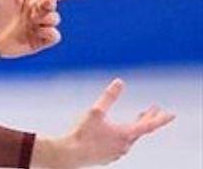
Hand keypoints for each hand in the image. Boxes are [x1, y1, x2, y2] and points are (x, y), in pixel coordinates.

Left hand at [0, 0, 84, 57]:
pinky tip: (38, 30)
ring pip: (55, 19)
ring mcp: (38, 26)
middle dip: (49, 3)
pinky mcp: (38, 41)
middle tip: (43, 3)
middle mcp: (37, 12)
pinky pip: (54, 36)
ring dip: (46, 17)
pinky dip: (50, 32)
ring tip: (32, 19)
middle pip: (54, 5)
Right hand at [33, 79, 174, 167]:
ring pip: (131, 138)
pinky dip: (124, 136)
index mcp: (125, 134)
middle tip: (152, 110)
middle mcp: (125, 145)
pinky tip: (117, 133)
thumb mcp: (95, 111)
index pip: (149, 125)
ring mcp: (117, 152)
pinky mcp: (109, 157)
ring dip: (135, 127)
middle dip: (147, 119)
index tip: (171, 114)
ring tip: (135, 120)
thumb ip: (109, 97)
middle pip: (141, 130)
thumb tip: (119, 82)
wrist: (69, 154)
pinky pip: (121, 145)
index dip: (161, 118)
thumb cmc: (82, 133)